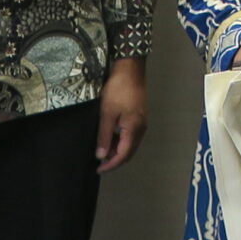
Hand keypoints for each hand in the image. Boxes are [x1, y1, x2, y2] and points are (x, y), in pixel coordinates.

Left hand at [96, 58, 147, 172]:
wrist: (130, 69)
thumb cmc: (118, 90)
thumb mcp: (107, 114)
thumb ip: (104, 136)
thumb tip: (101, 156)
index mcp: (134, 129)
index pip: (123, 155)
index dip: (111, 164)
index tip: (98, 169)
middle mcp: (141, 128)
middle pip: (129, 151)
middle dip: (115, 159)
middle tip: (99, 161)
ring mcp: (142, 121)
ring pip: (130, 143)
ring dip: (117, 149)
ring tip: (102, 149)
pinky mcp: (139, 115)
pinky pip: (131, 135)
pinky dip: (121, 140)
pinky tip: (111, 137)